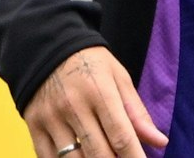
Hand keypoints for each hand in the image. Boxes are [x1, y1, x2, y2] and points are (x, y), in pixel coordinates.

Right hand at [24, 46, 167, 157]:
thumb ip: (137, 113)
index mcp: (100, 92)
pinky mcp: (33, 125)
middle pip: (99, 154)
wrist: (47, 46)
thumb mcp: (118, 77)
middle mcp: (73, 106)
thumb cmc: (90, 63)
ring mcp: (50, 118)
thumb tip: (160, 142)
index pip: (121, 136)